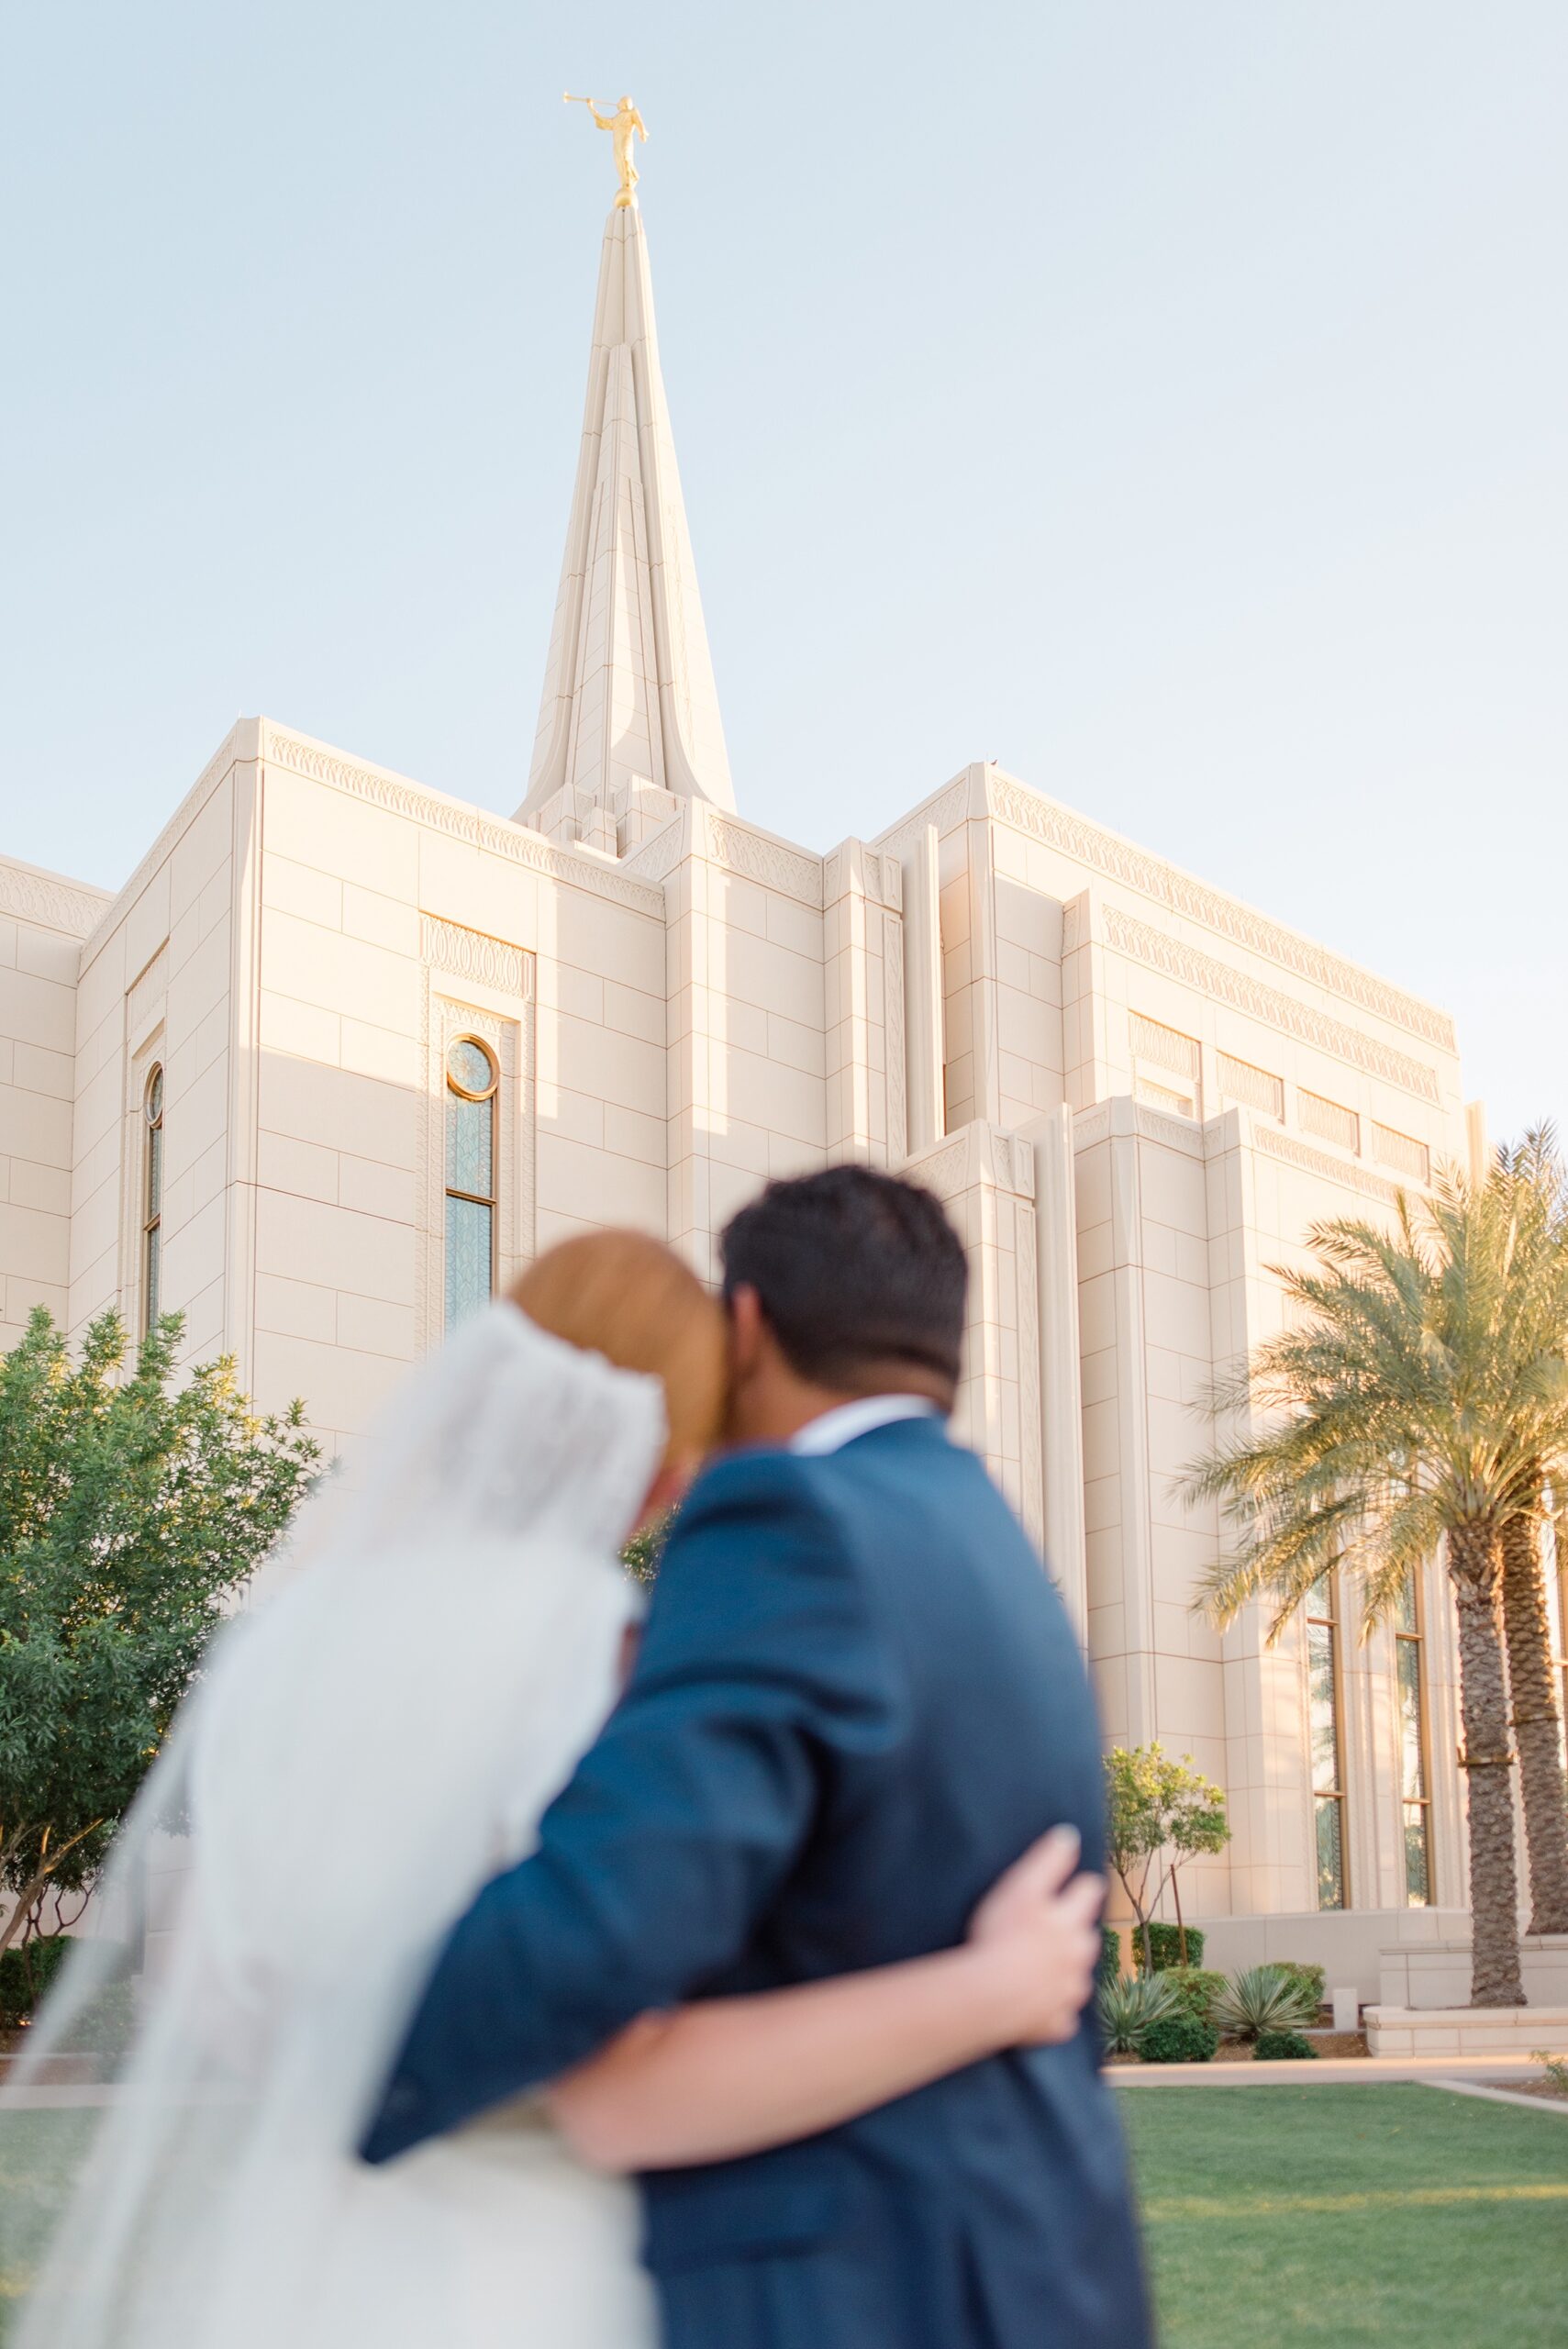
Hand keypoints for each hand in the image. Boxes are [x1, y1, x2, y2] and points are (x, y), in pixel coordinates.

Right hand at [964, 1826, 1104, 2046]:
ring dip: (1069, 1973)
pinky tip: (1042, 2009)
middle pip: (1087, 1939)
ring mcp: (1067, 1993)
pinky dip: (1054, 2012)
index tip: (1083, 1883)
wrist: (992, 1993)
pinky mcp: (1054, 2024)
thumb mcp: (1021, 1886)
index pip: (1087, 1894)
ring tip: (1052, 1968)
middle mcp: (1076, 1957)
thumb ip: (1047, 1859)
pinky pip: (1061, 2018)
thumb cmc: (1001, 1933)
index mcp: (1069, 1921)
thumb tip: (1070, 1834)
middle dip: (1079, 1931)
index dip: (1083, 1886)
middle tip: (1064, 1927)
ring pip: (1078, 1980)